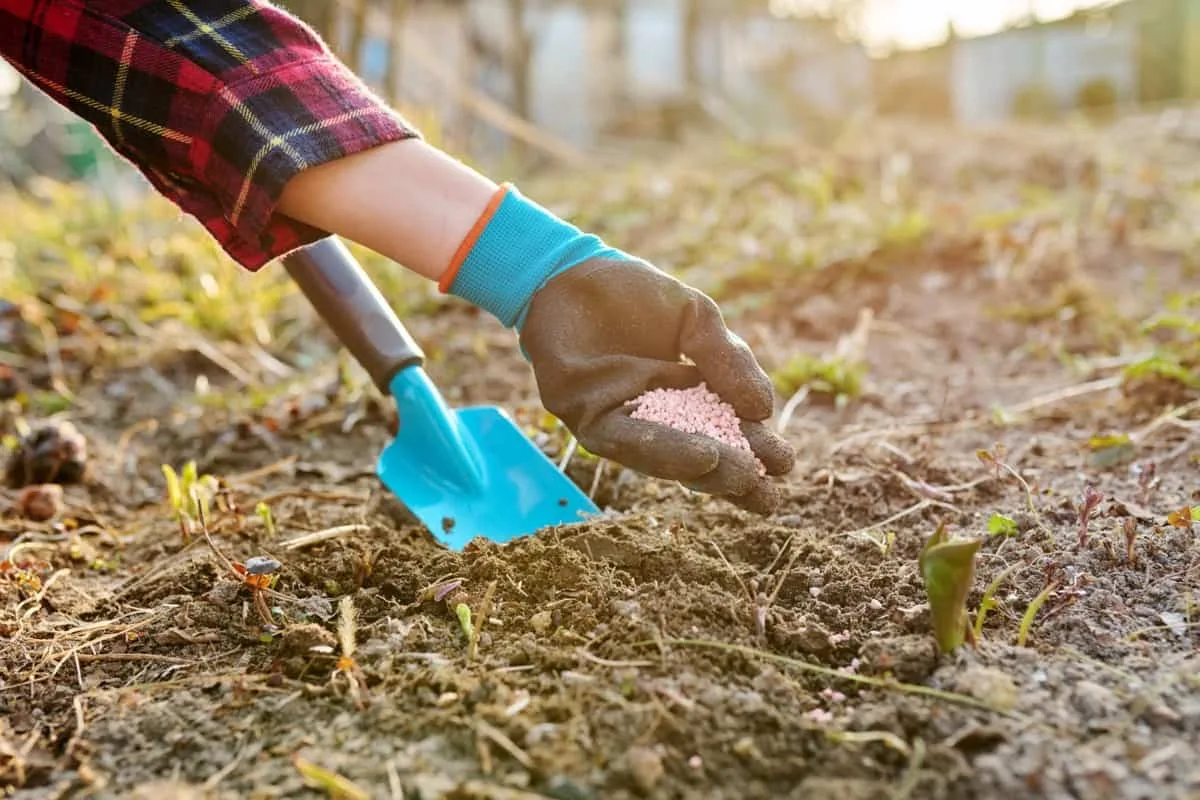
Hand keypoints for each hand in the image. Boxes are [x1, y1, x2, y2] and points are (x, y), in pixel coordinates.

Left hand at [519, 257, 794, 513]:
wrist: (573, 270)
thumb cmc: (636, 296)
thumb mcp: (697, 320)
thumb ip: (728, 360)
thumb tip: (763, 410)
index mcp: (687, 401)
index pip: (726, 435)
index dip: (754, 453)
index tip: (785, 465)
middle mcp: (655, 421)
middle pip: (697, 461)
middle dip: (734, 477)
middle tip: (767, 491)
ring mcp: (621, 423)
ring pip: (663, 458)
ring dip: (702, 470)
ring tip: (737, 474)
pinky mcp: (586, 418)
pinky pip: (626, 439)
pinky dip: (663, 449)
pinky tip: (700, 456)